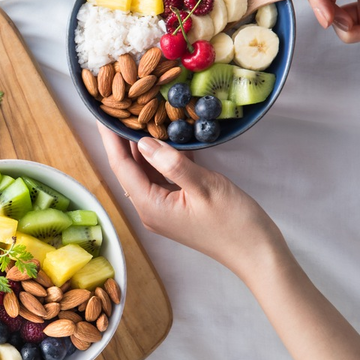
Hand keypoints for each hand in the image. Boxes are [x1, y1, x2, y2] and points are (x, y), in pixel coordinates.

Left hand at [99, 125, 285, 278]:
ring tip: (138, 115)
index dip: (110, 138)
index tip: (102, 113)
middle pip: (129, 168)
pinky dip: (161, 157)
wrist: (257, 252)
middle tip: (120, 107)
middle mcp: (149, 209)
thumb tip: (143, 142)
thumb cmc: (234, 222)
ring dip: (142, 146)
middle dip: (122, 139)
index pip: (121, 166)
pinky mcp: (176, 207)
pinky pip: (161, 177)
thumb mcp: (205, 186)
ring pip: (145, 171)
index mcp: (150, 206)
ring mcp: (162, 209)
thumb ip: (172, 163)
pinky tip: (165, 136)